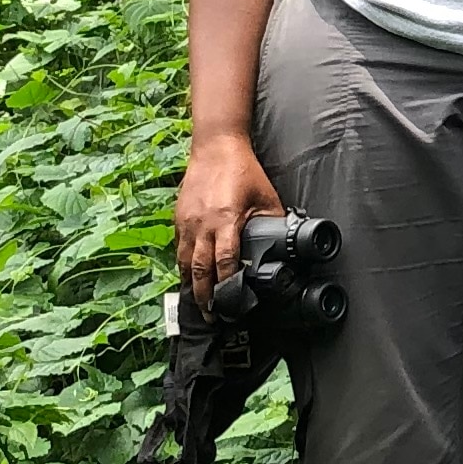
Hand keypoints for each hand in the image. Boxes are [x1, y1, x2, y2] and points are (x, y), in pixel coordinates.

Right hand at [177, 127, 283, 305]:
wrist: (215, 146)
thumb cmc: (242, 170)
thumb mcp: (266, 196)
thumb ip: (274, 221)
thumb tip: (284, 243)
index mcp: (226, 220)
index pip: (225, 262)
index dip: (228, 285)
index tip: (232, 304)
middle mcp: (202, 224)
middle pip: (199, 270)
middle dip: (205, 297)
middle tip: (212, 316)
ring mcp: (186, 222)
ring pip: (183, 263)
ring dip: (191, 286)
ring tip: (199, 305)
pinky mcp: (178, 218)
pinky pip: (178, 249)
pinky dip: (183, 267)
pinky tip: (188, 279)